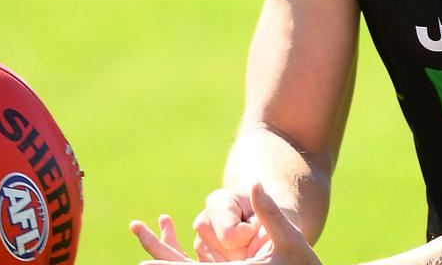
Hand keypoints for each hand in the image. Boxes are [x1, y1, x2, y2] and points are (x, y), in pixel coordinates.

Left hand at [133, 183, 321, 264]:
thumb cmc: (305, 263)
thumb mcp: (290, 238)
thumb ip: (269, 212)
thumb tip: (254, 184)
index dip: (167, 264)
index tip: (142, 260)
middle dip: (162, 256)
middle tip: (137, 246)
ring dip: (173, 256)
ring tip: (157, 230)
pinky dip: (188, 257)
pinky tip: (183, 242)